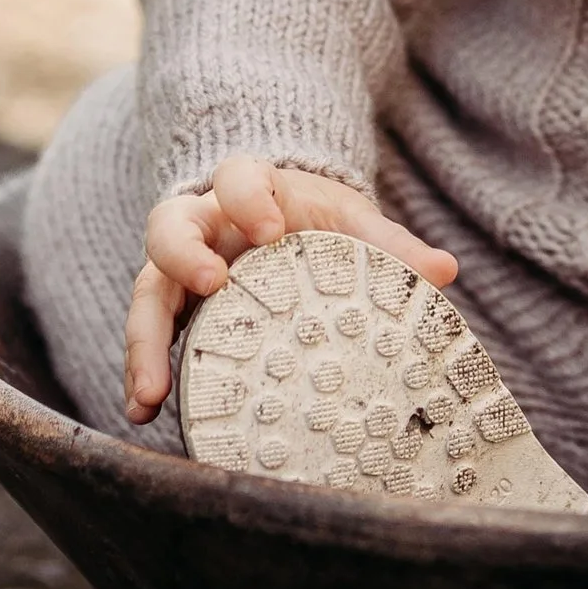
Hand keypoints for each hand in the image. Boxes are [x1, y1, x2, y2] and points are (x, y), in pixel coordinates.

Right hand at [125, 156, 458, 426]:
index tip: (272, 229)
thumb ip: (393, 248)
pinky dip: (143, 371)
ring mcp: (179, 267)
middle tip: (208, 287)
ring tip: (151, 394)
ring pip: (147, 290)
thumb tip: (444, 270)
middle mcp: (202, 224)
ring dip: (144, 340)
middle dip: (182, 256)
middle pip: (168, 226)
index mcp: (250, 189)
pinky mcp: (172, 310)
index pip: (236, 175)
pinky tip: (144, 413)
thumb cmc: (320, 225)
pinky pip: (148, 336)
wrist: (289, 230)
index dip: (249, 196)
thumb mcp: (354, 226)